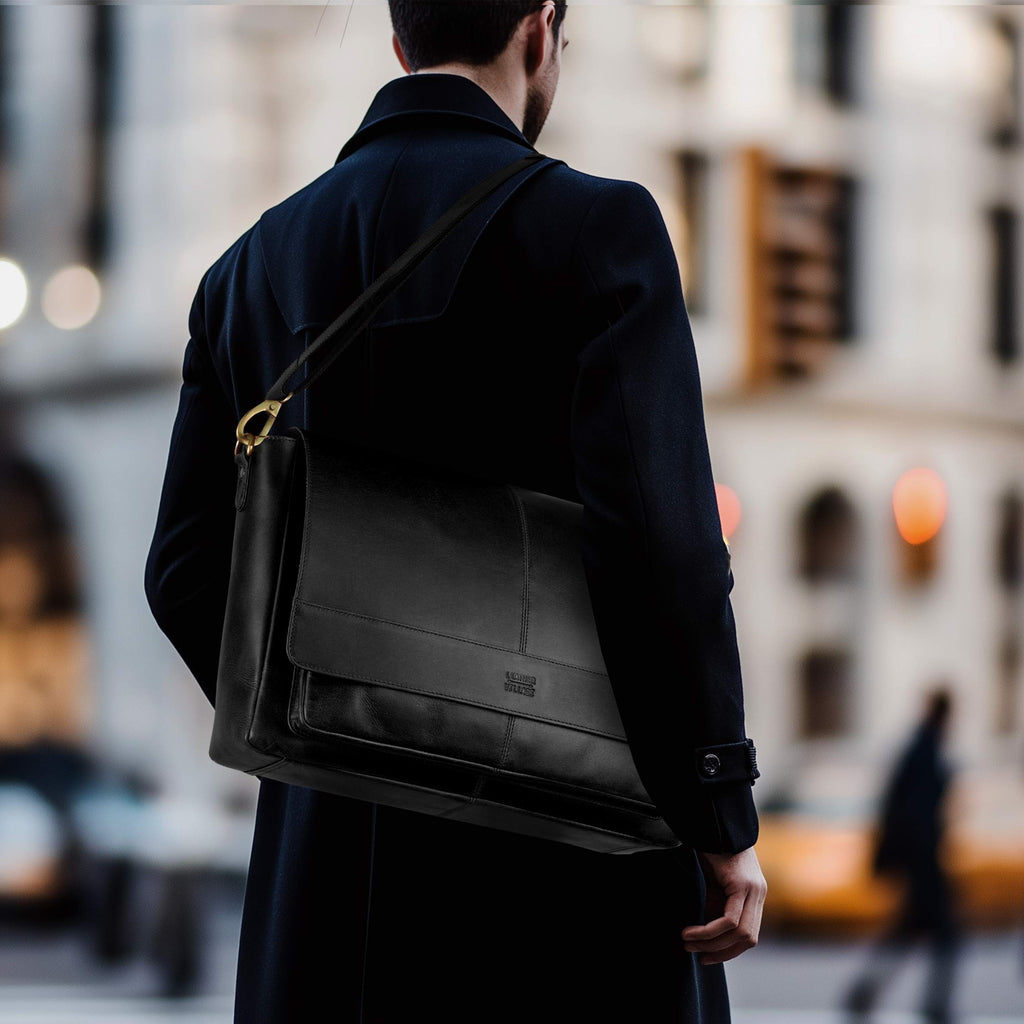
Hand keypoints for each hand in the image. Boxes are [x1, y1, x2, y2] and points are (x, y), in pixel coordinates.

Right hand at [681, 845, 766, 964]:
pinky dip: (710, 931)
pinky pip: (730, 920)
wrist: (713, 822)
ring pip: (740, 933)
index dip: (729, 951)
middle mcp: (759, 894)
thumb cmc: (711, 851)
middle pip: (748, 940)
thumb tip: (706, 936)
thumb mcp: (714, 885)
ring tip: (688, 941)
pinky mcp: (743, 884)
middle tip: (695, 952)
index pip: (749, 936)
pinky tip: (692, 930)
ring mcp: (754, 889)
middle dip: (720, 952)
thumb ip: (715, 908)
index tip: (706, 956)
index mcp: (755, 895)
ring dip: (712, 943)